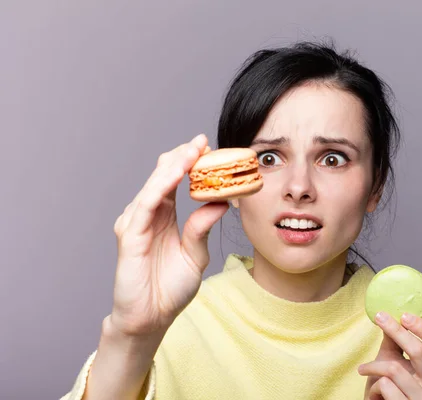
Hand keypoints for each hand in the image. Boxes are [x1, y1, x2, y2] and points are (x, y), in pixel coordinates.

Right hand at [109, 134, 228, 336]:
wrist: (151, 318)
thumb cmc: (170, 288)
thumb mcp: (196, 254)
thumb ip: (203, 227)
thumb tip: (222, 202)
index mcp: (163, 216)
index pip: (174, 181)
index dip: (190, 163)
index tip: (210, 148)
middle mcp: (148, 215)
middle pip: (163, 176)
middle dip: (183, 157)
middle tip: (202, 141)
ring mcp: (136, 223)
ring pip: (155, 185)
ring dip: (174, 166)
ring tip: (193, 151)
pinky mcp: (130, 235)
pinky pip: (146, 204)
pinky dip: (160, 186)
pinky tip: (176, 174)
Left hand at [359, 312, 421, 398]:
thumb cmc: (388, 385)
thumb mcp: (392, 359)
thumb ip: (395, 340)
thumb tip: (390, 313)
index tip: (403, 315)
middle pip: (419, 351)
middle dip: (398, 332)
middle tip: (380, 318)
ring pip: (395, 369)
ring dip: (375, 366)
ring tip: (365, 369)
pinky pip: (386, 386)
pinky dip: (373, 384)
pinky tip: (372, 391)